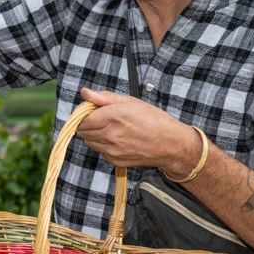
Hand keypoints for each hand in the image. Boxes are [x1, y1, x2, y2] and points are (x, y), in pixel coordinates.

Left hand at [77, 88, 197, 175]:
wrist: (171, 145)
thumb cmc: (154, 120)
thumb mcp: (131, 102)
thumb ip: (104, 98)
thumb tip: (85, 92)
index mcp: (113, 117)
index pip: (82, 119)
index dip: (83, 114)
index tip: (90, 111)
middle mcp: (110, 135)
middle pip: (83, 131)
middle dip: (87, 124)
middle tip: (100, 118)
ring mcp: (112, 150)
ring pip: (90, 142)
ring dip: (94, 135)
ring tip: (111, 129)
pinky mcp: (115, 161)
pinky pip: (101, 151)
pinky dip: (104, 145)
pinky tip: (118, 140)